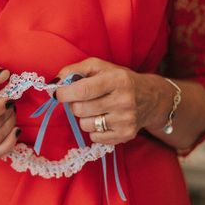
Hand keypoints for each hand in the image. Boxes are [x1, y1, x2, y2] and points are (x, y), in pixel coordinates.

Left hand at [53, 57, 172, 144]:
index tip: (58, 93)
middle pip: (80, 109)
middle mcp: (124, 100)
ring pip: (85, 125)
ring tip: (96, 109)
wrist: (150, 98)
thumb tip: (54, 82)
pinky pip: (94, 137)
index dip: (64, 93)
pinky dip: (94, 129)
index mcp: (117, 80)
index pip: (83, 90)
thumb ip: (75, 70)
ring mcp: (126, 120)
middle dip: (75, 104)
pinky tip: (104, 119)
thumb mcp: (100, 67)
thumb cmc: (118, 80)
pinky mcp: (126, 135)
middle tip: (83, 100)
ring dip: (85, 117)